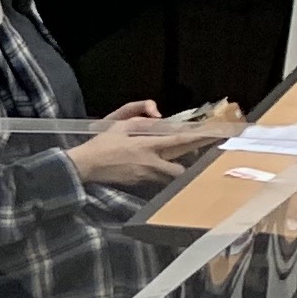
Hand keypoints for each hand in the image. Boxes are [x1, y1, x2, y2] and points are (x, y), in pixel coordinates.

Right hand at [66, 114, 199, 188]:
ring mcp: (144, 176)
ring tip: (171, 161)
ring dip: (173, 169)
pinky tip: (153, 167)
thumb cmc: (100, 143)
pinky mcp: (138, 184)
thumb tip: (158, 113)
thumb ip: (139, 114)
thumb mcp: (118, 122)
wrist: (84, 166)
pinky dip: (160, 174)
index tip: (212, 135)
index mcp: (146, 145)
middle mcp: (149, 163)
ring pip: (170, 177)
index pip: (178, 142)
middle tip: (191, 155)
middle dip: (188, 163)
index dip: (197, 138)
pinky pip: (157, 180)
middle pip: (180, 169)